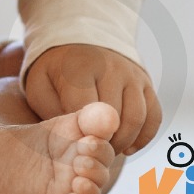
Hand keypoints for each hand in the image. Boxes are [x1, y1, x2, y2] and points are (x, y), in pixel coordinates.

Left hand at [23, 43, 161, 155]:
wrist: (78, 40)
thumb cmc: (56, 70)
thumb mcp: (40, 85)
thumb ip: (50, 110)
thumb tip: (70, 139)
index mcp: (80, 67)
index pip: (88, 112)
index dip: (84, 136)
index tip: (76, 147)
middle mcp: (111, 68)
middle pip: (115, 117)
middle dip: (104, 142)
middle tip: (92, 153)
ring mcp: (131, 74)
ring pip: (137, 117)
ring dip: (125, 142)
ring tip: (108, 150)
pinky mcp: (146, 82)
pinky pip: (154, 115)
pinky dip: (144, 136)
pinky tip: (128, 146)